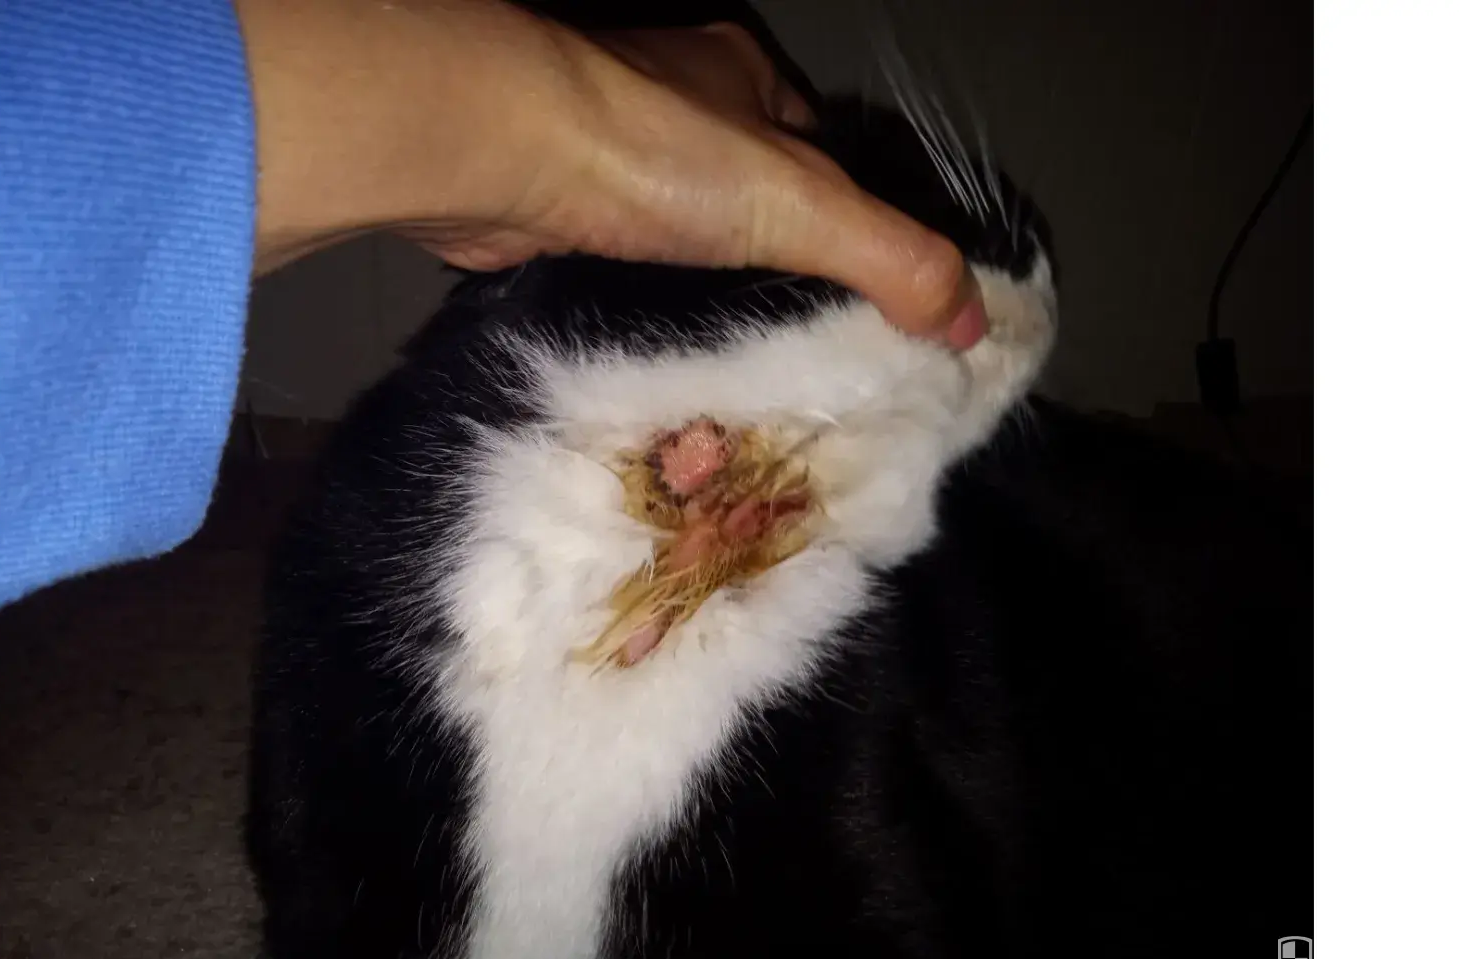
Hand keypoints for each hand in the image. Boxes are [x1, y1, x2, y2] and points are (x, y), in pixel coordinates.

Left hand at [234, 0, 984, 347]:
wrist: (485, 149)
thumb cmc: (649, 151)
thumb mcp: (799, 203)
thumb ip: (891, 257)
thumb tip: (973, 322)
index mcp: (748, 79)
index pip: (831, 161)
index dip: (862, 232)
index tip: (881, 314)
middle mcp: (678, 106)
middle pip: (755, 202)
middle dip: (780, 276)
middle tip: (813, 363)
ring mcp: (608, 154)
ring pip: (685, 240)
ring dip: (707, 300)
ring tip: (746, 378)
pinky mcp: (551, 206)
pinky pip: (622, 268)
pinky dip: (644, 310)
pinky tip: (661, 359)